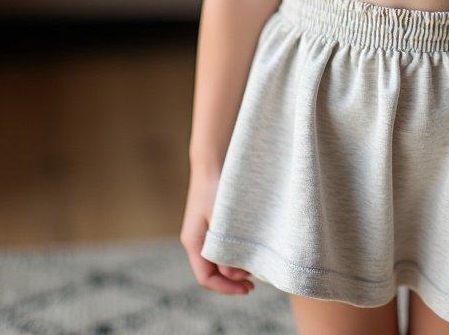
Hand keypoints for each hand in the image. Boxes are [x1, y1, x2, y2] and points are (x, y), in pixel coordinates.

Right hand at [180, 167, 254, 295]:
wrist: (212, 159)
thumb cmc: (217, 186)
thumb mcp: (223, 218)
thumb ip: (226, 247)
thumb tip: (234, 273)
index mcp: (193, 242)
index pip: (206, 278)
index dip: (226, 288)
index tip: (248, 290)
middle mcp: (194, 240)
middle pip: (211, 271)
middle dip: (232, 279)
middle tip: (255, 280)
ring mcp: (201, 230)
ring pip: (216, 259)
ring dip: (234, 265)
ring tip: (255, 265)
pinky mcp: (210, 221)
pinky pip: (220, 245)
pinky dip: (233, 251)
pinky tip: (249, 248)